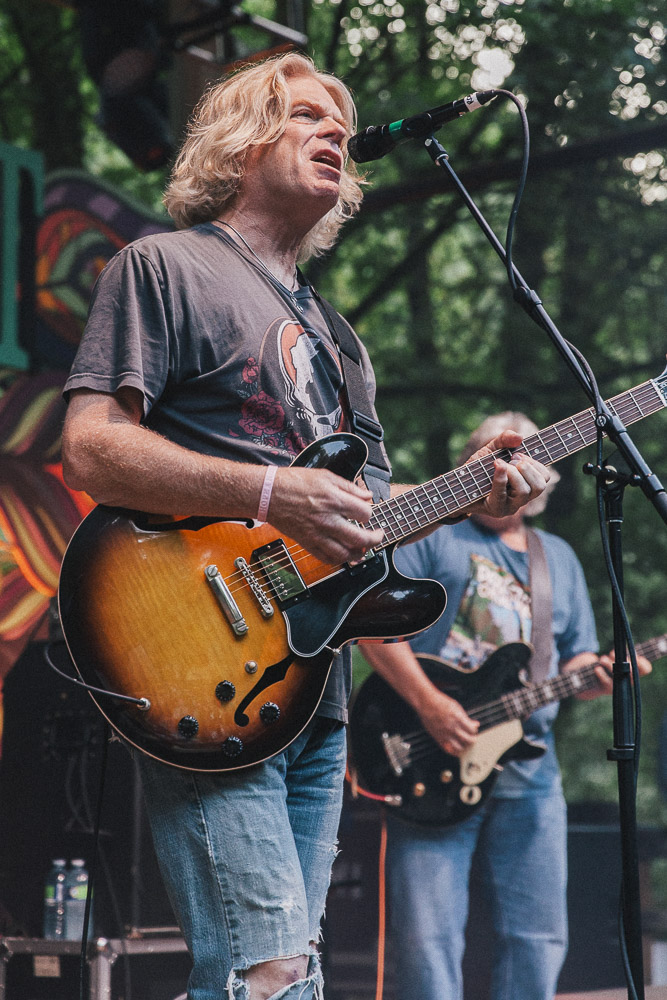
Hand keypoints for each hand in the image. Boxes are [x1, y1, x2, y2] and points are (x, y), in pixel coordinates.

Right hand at [268, 466, 384, 563]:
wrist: (269, 494)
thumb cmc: (295, 482)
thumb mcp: (326, 476)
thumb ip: (349, 487)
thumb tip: (367, 495)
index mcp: (334, 500)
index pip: (365, 513)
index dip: (370, 514)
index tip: (366, 513)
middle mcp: (328, 520)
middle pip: (360, 538)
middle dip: (374, 539)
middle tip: (377, 536)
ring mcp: (317, 534)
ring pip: (345, 554)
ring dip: (358, 554)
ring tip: (363, 549)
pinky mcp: (307, 543)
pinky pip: (326, 558)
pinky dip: (339, 560)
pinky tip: (344, 555)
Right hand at [418, 688, 478, 755]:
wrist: (426, 703)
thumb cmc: (440, 702)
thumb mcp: (456, 707)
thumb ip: (466, 718)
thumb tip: (476, 724)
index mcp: (458, 718)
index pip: (472, 731)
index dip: (474, 732)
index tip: (473, 731)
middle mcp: (452, 727)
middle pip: (468, 740)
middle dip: (472, 740)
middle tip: (471, 739)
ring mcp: (445, 734)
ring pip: (459, 748)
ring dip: (464, 747)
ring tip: (465, 744)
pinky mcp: (438, 738)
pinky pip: (448, 749)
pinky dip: (454, 751)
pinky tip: (456, 749)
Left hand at [464, 430, 550, 518]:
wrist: (457, 485)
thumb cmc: (477, 469)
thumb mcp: (491, 449)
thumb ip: (504, 440)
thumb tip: (519, 437)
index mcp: (526, 484)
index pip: (544, 476)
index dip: (535, 463)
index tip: (517, 454)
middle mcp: (521, 498)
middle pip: (539, 486)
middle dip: (527, 468)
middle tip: (511, 460)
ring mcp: (510, 506)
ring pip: (524, 492)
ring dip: (514, 473)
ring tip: (499, 463)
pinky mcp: (496, 510)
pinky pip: (502, 495)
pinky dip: (500, 478)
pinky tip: (497, 466)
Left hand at [593, 650, 651, 695]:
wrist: (595, 680)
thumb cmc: (609, 664)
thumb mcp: (615, 657)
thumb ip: (619, 654)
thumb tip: (615, 652)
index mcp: (635, 671)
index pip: (646, 669)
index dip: (642, 663)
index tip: (633, 654)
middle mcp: (630, 680)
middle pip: (632, 673)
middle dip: (624, 662)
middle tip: (613, 653)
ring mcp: (620, 686)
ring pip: (618, 677)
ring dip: (610, 665)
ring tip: (602, 659)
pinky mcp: (608, 689)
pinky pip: (607, 682)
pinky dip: (601, 674)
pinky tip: (597, 668)